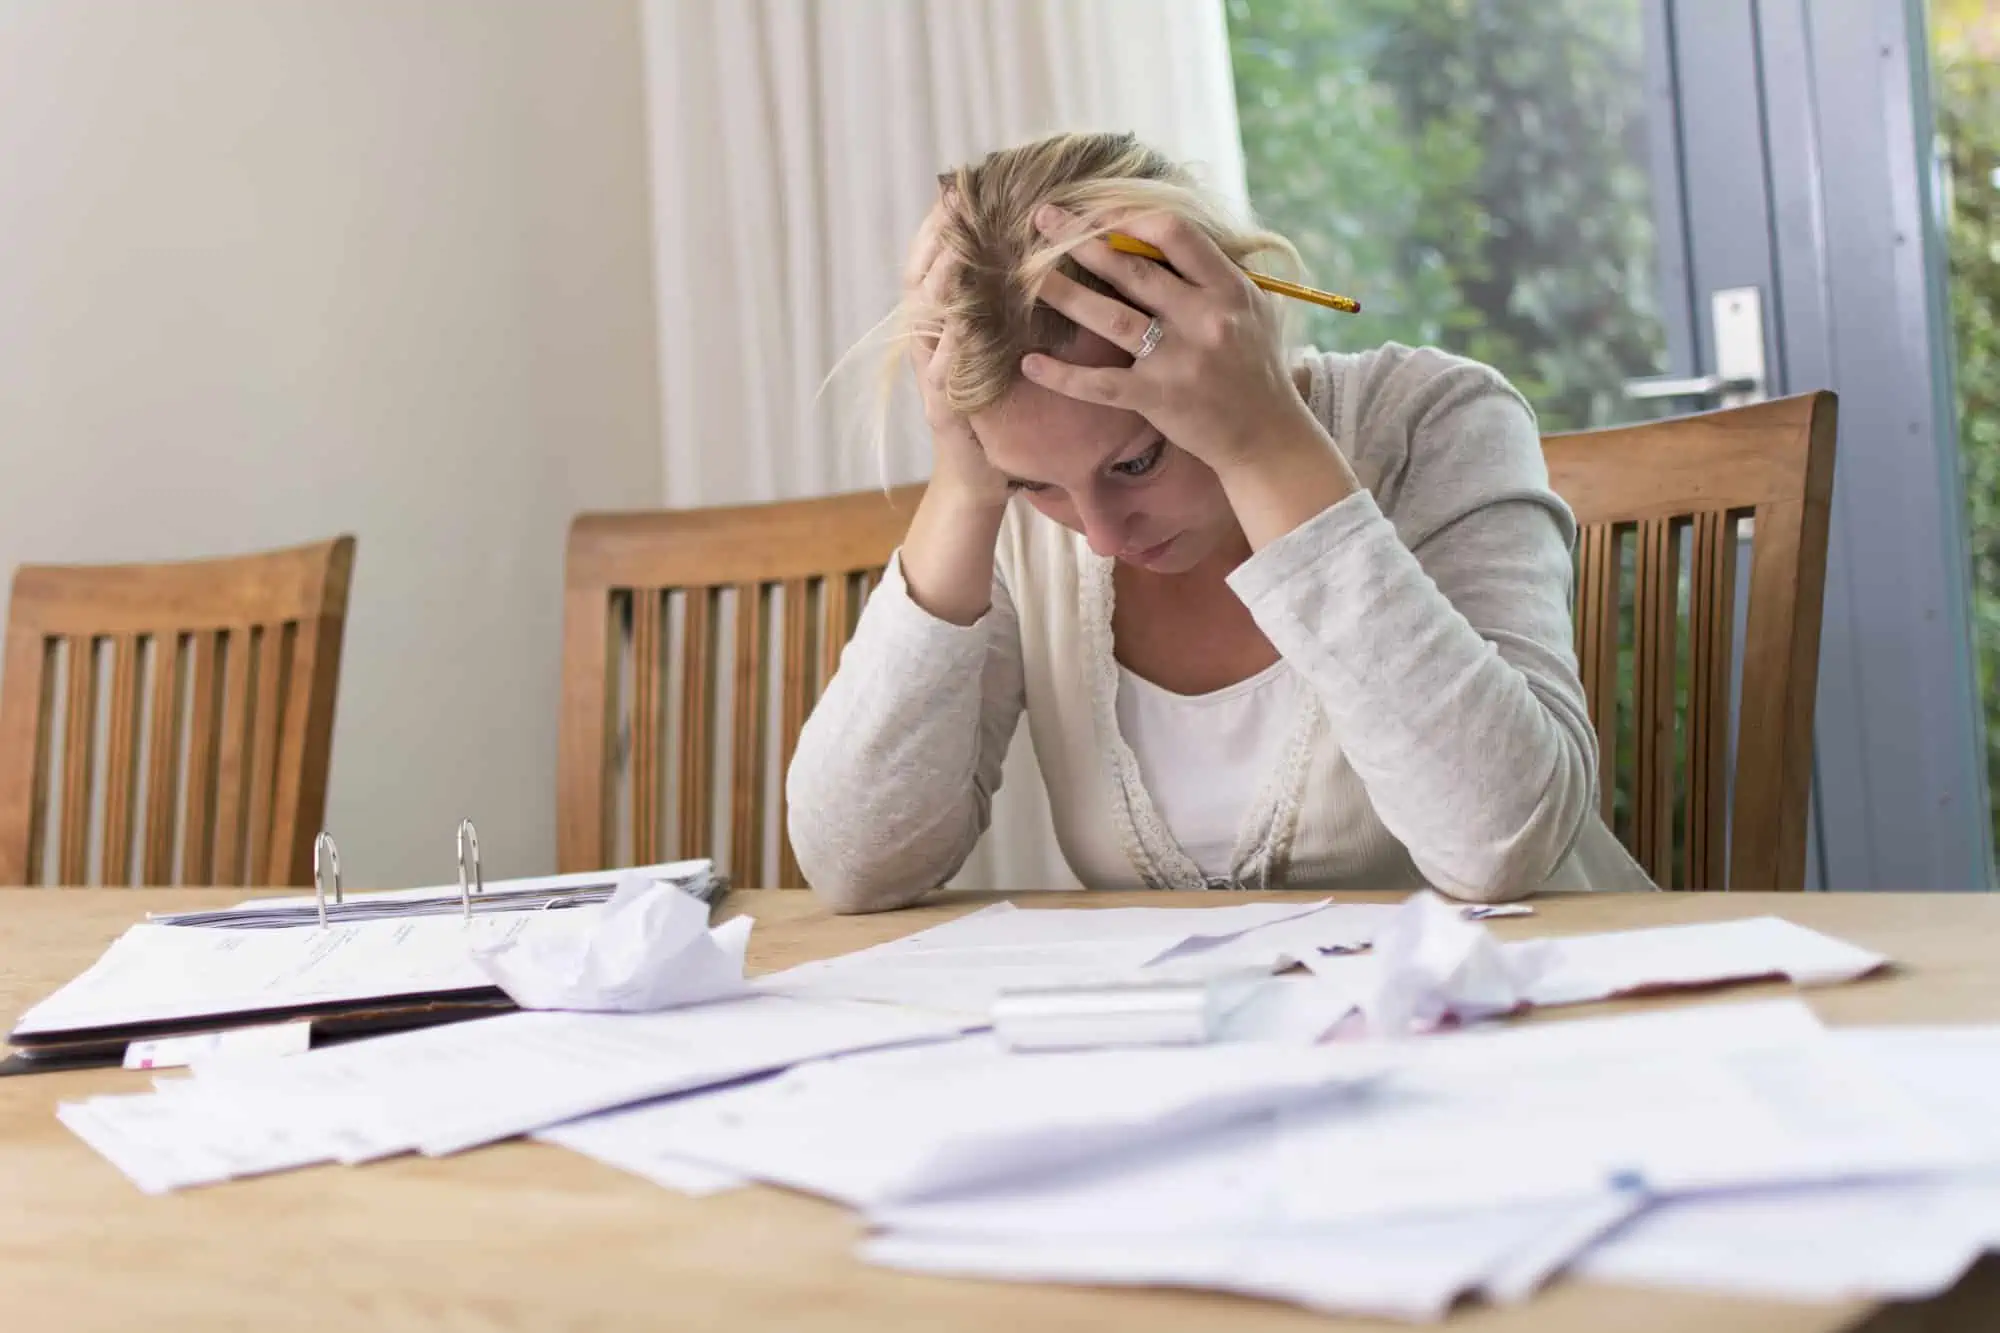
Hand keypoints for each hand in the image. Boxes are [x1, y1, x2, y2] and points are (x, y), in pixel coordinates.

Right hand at [903, 200, 1009, 509]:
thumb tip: (1030, 255)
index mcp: (939, 326)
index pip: (928, 264)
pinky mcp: (943, 409)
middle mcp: (926, 344)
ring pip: (925, 320)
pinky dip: (952, 344)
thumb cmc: (998, 409)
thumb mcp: (999, 348)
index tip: (956, 190)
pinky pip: (942, 370)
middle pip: (919, 281)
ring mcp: (930, 375)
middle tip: (954, 202)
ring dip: (939, 282)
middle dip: (935, 240)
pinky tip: (965, 320)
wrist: (980, 477)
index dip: (937, 227)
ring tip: (956, 248)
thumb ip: (1002, 308)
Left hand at [1020, 207, 1325, 479]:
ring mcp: (1178, 360)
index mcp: (1228, 288)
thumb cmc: (1256, 366)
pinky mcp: (1157, 398)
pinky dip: (1063, 375)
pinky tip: (1030, 362)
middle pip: (1132, 268)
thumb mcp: (1251, 308)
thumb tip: (1164, 233)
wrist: (1266, 435)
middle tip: (1042, 220)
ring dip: (1064, 294)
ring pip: (1110, 317)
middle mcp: (1204, 318)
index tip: (1095, 212)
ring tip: (1027, 277)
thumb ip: (1214, 273)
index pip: (1175, 234)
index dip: (1129, 217)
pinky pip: (1100, 384)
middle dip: (1081, 240)